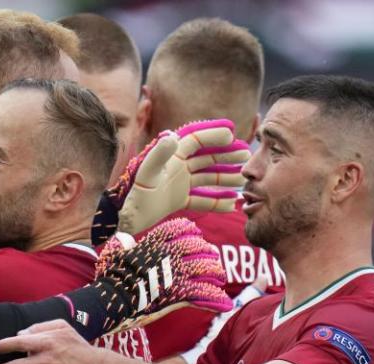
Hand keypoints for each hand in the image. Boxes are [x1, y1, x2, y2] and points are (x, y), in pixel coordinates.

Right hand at [91, 217, 231, 333]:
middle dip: (208, 253)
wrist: (110, 300)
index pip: (178, 228)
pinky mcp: (179, 294)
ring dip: (216, 273)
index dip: (189, 230)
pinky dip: (216, 300)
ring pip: (206, 269)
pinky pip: (204, 294)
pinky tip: (226, 304)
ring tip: (220, 278)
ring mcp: (175, 273)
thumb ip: (121, 244)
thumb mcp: (112, 254)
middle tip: (213, 259)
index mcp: (153, 242)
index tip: (196, 233)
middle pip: (198, 247)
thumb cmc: (108, 278)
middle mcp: (168, 254)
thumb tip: (123, 238)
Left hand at [109, 119, 249, 234]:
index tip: (231, 132)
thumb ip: (159, 155)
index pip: (195, 140)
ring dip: (225, 178)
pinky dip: (216, 202)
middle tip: (246, 155)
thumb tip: (173, 136)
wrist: (127, 219)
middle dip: (226, 156)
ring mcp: (180, 184)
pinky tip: (231, 205)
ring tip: (242, 179)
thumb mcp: (146, 173)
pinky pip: (202, 200)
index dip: (212, 134)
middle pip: (206, 158)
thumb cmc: (135, 195)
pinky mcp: (179, 200)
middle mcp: (177, 168)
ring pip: (208, 178)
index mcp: (171, 156)